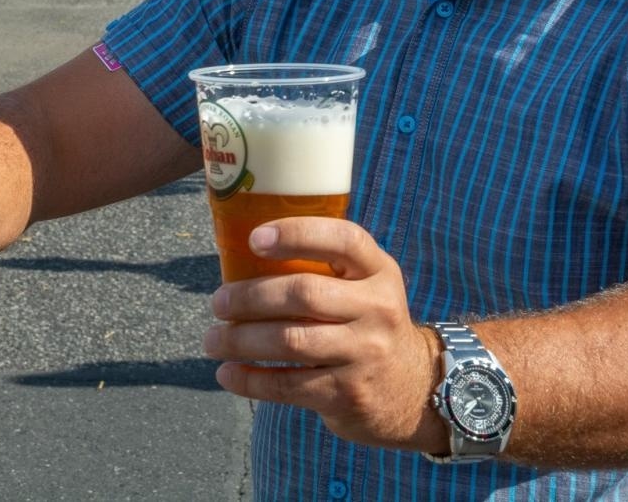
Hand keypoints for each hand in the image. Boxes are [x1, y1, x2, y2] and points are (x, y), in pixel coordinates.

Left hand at [203, 218, 446, 453]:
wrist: (415, 391)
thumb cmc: (367, 324)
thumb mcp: (365, 287)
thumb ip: (324, 268)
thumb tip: (242, 254)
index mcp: (378, 271)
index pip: (343, 240)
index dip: (297, 234)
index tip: (254, 239)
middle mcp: (378, 308)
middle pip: (304, 293)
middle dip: (250, 297)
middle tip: (218, 302)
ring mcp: (365, 354)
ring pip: (290, 341)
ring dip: (240, 340)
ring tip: (213, 339)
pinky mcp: (348, 394)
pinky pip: (288, 385)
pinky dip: (250, 380)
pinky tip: (227, 374)